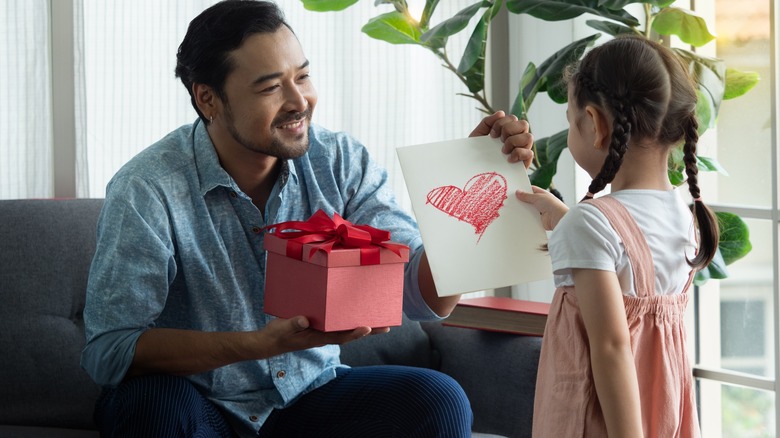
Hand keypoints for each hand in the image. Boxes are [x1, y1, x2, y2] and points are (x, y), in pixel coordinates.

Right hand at [263, 316, 387, 354]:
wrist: (269, 342)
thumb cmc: (276, 335)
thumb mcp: (282, 328)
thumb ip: (293, 324)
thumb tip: (305, 320)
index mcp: (316, 337)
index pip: (339, 336)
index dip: (354, 333)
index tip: (368, 328)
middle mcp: (323, 336)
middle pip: (350, 334)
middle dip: (368, 331)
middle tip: (387, 326)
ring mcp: (322, 333)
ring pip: (346, 330)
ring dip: (363, 326)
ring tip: (380, 321)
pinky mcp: (320, 328)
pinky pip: (338, 326)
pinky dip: (350, 322)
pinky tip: (356, 315)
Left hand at [470, 110, 533, 167]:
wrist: (473, 171)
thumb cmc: (477, 153)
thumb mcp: (478, 135)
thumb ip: (487, 122)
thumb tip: (501, 113)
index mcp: (508, 131)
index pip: (513, 118)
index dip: (501, 123)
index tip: (491, 135)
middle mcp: (517, 138)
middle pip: (524, 124)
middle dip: (509, 130)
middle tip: (499, 140)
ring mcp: (522, 150)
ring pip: (529, 137)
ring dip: (514, 141)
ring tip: (503, 150)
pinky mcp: (524, 162)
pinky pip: (529, 153)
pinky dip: (518, 154)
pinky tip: (508, 159)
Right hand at [516, 186, 568, 230]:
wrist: (558, 218)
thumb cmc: (552, 205)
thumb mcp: (537, 197)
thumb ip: (527, 195)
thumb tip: (518, 192)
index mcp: (542, 194)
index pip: (531, 190)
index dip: (523, 190)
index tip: (515, 191)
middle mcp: (541, 202)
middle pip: (528, 200)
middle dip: (522, 201)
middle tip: (512, 200)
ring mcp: (539, 211)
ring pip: (528, 209)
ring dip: (523, 209)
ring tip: (513, 209)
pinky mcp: (538, 219)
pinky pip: (529, 217)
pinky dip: (525, 217)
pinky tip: (518, 217)